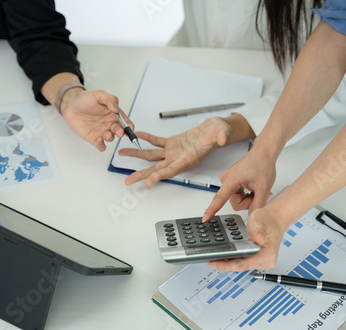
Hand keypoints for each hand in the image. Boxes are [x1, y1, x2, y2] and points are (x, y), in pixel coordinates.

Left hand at [61, 88, 133, 150]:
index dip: (130, 127)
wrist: (70, 104)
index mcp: (114, 114)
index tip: (129, 129)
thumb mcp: (99, 95)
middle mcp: (110, 124)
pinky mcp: (93, 138)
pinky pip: (101, 146)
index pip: (126, 122)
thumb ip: (110, 99)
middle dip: (121, 133)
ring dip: (111, 138)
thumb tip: (116, 108)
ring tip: (106, 134)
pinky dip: (101, 145)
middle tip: (119, 132)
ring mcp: (102, 132)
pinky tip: (98, 140)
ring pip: (111, 139)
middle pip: (120, 131)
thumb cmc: (85, 99)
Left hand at [118, 117, 233, 185]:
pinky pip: (156, 141)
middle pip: (157, 169)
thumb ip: (222, 136)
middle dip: (142, 175)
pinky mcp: (172, 143)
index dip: (160, 176)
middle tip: (128, 181)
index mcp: (190, 159)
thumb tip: (222, 139)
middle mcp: (179, 158)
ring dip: (137, 155)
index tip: (148, 182)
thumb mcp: (223, 132)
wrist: (217, 129)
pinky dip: (146, 139)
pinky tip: (137, 136)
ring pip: (153, 156)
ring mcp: (174, 152)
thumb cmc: (220, 132)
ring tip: (122, 154)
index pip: (172, 170)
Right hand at [202, 144, 276, 221]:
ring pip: (237, 200)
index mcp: (231, 179)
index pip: (220, 199)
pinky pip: (237, 195)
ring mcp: (228, 180)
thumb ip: (258, 205)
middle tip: (258, 193)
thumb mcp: (264, 187)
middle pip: (235, 203)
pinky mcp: (231, 181)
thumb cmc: (263, 163)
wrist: (263, 152)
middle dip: (248, 202)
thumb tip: (252, 217)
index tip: (205, 218)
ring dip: (249, 198)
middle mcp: (226, 179)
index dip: (212, 210)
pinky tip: (254, 189)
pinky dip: (247, 194)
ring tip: (257, 189)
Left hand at [208, 207, 284, 270]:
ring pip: (240, 265)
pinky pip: (242, 261)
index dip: (227, 265)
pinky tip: (223, 255)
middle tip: (209, 260)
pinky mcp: (257, 259)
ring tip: (213, 258)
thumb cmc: (268, 219)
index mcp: (266, 255)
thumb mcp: (260, 222)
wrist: (274, 218)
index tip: (214, 263)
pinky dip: (233, 258)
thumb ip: (258, 231)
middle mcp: (265, 261)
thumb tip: (258, 239)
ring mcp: (261, 261)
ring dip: (228, 262)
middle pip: (240, 267)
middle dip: (224, 264)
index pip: (243, 265)